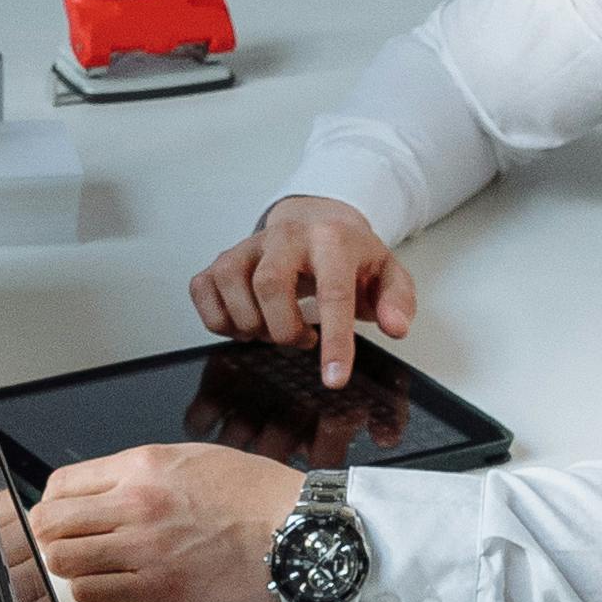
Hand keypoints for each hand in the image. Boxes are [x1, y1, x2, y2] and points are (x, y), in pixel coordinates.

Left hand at [24, 440, 308, 601]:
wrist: (298, 530)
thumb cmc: (256, 494)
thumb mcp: (192, 458)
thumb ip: (141, 471)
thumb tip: (105, 488)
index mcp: (142, 467)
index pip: (61, 485)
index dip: (55, 503)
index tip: (64, 514)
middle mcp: (136, 505)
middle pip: (50, 524)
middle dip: (52, 534)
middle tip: (67, 542)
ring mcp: (144, 550)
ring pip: (62, 561)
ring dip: (68, 565)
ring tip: (90, 565)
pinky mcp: (158, 590)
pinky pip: (92, 594)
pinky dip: (90, 592)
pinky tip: (109, 585)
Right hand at [189, 193, 418, 387]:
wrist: (318, 222)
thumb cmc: (350, 255)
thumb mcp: (387, 273)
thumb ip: (398, 300)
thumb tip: (395, 327)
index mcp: (331, 239)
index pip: (332, 292)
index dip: (334, 341)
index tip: (334, 378)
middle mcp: (286, 235)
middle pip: (270, 285)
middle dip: (284, 330)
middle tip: (302, 340)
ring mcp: (249, 244)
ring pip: (231, 286)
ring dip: (251, 325)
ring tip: (274, 329)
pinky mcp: (223, 257)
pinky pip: (203, 288)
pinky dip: (218, 318)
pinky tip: (245, 324)